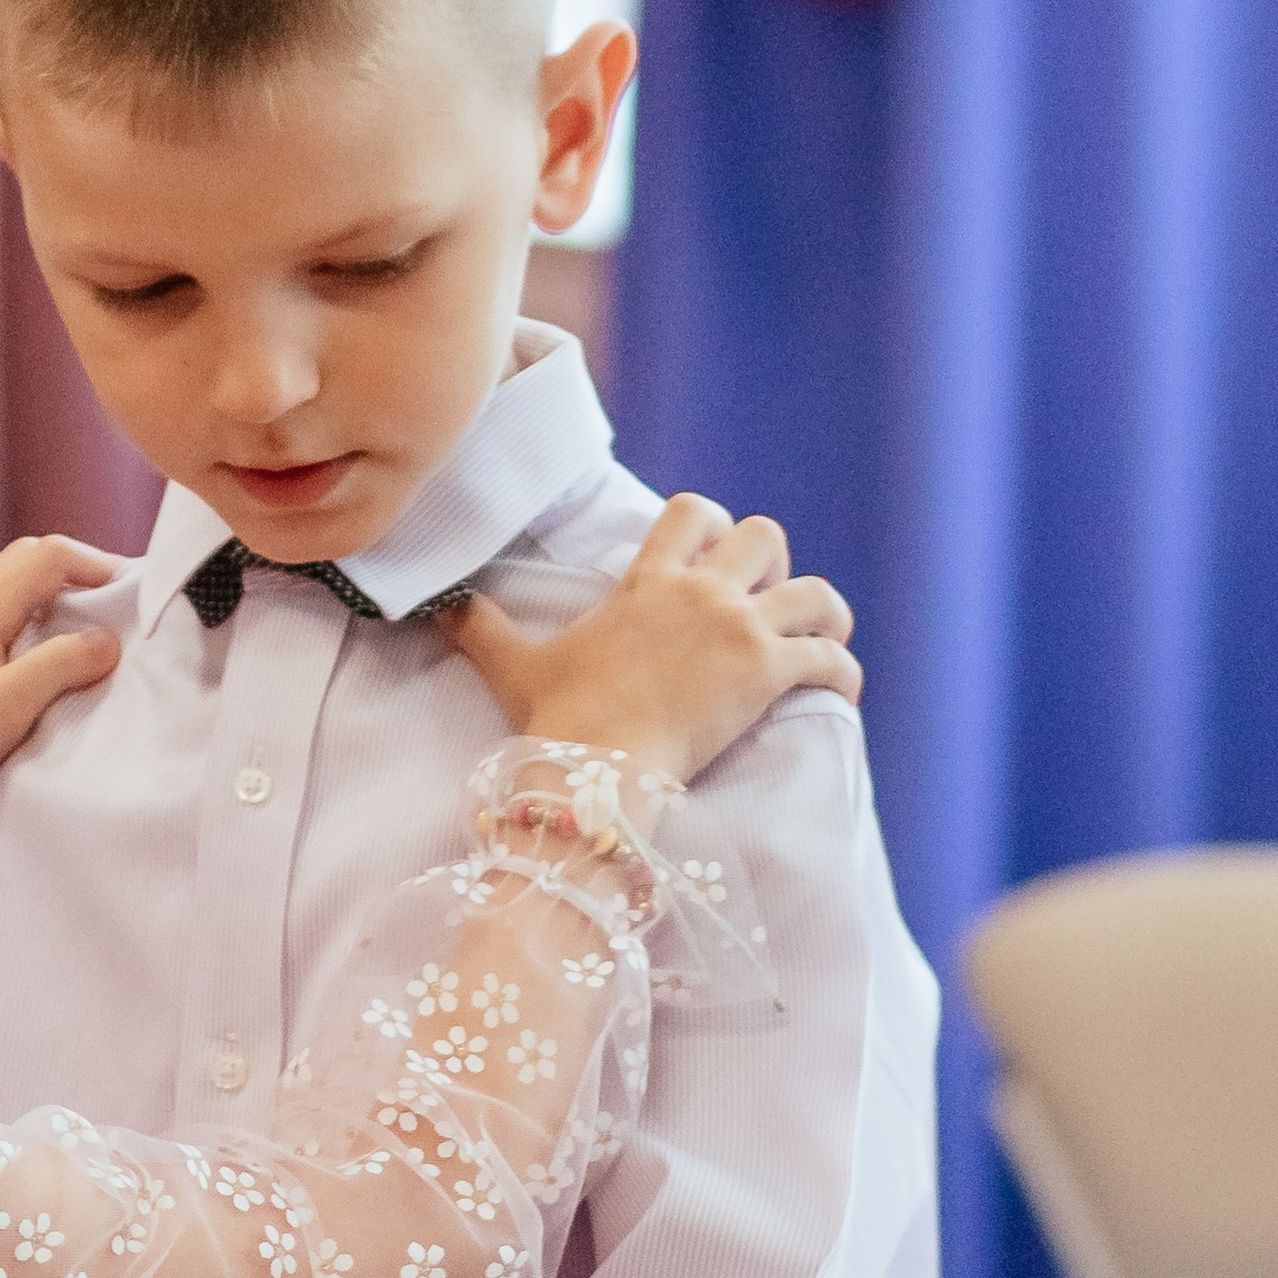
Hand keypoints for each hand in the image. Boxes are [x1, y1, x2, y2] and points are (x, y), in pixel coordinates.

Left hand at [0, 534, 121, 788]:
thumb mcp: (7, 708)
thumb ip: (57, 667)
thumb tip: (106, 640)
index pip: (49, 556)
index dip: (96, 564)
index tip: (131, 590)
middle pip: (27, 557)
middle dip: (75, 570)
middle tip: (111, 601)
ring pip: (6, 579)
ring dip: (48, 589)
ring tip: (78, 623)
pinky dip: (23, 608)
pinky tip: (28, 644)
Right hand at [441, 487, 858, 780]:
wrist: (594, 764)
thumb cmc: (556, 716)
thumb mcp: (512, 664)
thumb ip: (479, 627)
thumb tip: (434, 605)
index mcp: (648, 582)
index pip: (694, 512)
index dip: (714, 526)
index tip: (716, 557)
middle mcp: (700, 593)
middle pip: (766, 536)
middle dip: (775, 563)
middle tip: (765, 603)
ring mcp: (738, 632)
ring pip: (817, 594)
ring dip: (826, 614)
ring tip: (823, 640)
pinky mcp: (766, 675)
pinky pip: (830, 657)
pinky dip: (842, 673)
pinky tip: (839, 691)